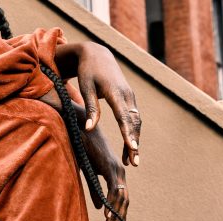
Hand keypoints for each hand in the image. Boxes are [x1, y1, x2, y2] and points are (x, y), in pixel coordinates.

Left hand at [55, 42, 141, 166]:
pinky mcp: (129, 100)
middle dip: (135, 143)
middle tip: (134, 163)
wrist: (98, 55)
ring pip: (136, 123)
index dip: (128, 133)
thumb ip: (90, 109)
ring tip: (131, 161)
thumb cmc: (88, 72)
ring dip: (135, 141)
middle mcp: (127, 95)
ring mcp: (131, 97)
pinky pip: (134, 120)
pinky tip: (130, 148)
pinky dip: (133, 134)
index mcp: (116, 92)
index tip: (132, 147)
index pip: (124, 116)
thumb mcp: (86, 88)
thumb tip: (90, 129)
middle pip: (134, 123)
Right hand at [80, 118, 128, 220]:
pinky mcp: (111, 168)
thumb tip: (101, 207)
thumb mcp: (90, 175)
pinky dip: (112, 204)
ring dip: (116, 215)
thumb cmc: (85, 149)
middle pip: (124, 200)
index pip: (121, 198)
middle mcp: (120, 172)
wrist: (82, 131)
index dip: (119, 213)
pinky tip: (108, 216)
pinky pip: (114, 190)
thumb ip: (96, 191)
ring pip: (121, 197)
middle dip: (120, 218)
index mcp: (115, 174)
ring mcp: (117, 170)